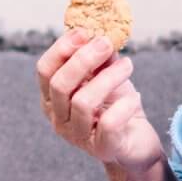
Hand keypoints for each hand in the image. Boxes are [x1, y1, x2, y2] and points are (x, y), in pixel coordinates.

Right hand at [35, 29, 163, 171]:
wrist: (137, 140)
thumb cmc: (116, 105)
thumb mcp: (106, 76)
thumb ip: (99, 57)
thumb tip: (99, 32)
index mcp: (53, 98)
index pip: (44, 70)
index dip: (61, 48)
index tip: (85, 31)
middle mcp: (59, 119)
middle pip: (59, 84)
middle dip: (84, 59)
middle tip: (107, 43)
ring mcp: (77, 136)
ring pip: (83, 102)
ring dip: (109, 78)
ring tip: (127, 66)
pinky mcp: (102, 148)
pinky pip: (109, 123)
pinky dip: (124, 105)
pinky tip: (136, 97)